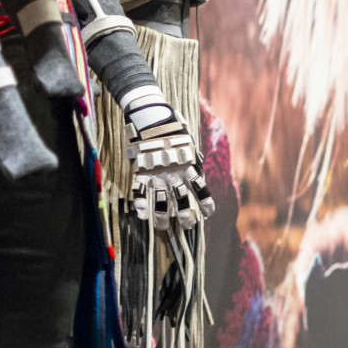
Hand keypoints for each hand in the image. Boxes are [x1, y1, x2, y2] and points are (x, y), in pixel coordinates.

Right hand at [129, 116, 215, 230]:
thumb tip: (200, 173)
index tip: (207, 214)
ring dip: (161, 216)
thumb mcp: (190, 146)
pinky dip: (141, 204)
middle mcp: (174, 174)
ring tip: (162, 226)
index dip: (205, 203)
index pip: (200, 188)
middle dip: (185, 215)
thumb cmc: (174, 133)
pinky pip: (139, 191)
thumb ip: (195, 161)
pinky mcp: (141, 172)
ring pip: (160, 200)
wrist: (153, 120)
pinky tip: (142, 217)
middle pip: (181, 199)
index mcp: (188, 167)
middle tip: (187, 225)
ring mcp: (157, 174)